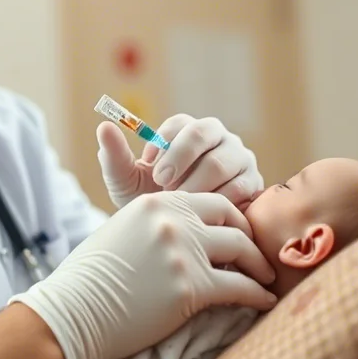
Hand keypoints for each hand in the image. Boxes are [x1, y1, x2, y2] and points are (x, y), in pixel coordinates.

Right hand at [9, 191, 276, 358]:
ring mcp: (184, 252)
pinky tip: (266, 303)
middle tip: (261, 258)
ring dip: (259, 267)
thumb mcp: (121, 233)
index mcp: (157, 202)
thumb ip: (156, 228)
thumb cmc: (88, 282)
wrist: (71, 312)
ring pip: (242, 251)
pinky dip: (257, 296)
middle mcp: (174, 220)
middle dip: (251, 240)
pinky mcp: (191, 287)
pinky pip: (239, 288)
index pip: (211, 203)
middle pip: (232, 221)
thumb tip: (183, 241)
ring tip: (267, 280)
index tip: (242, 236)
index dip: (232, 220)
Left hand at [97, 115, 264, 209]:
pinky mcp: (253, 184)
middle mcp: (219, 138)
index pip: (181, 123)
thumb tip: (104, 125)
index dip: (164, 145)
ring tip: (180, 205)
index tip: (149, 168)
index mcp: (189, 130)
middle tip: (163, 187)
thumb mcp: (127, 182)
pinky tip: (201, 217)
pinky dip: (217, 202)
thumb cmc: (152, 202)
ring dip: (196, 185)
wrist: (178, 235)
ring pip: (222, 162)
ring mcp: (240, 159)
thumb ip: (114, 156)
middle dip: (180, 161)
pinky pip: (239, 188)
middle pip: (204, 134)